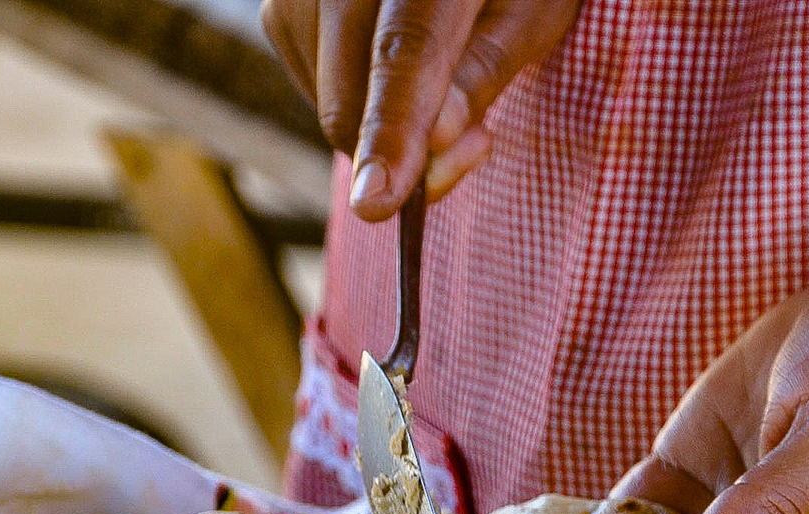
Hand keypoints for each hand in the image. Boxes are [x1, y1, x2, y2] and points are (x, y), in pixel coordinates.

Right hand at [260, 0, 580, 218]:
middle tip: (475, 143)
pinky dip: (361, 106)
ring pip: (330, 111)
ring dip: (386, 131)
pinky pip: (316, 97)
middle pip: (348, 103)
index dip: (391, 129)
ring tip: (439, 85)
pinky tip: (394, 69)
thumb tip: (435, 141)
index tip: (377, 200)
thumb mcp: (529, 14)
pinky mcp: (279, 13)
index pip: (403, 52)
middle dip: (405, 154)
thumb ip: (484, 72)